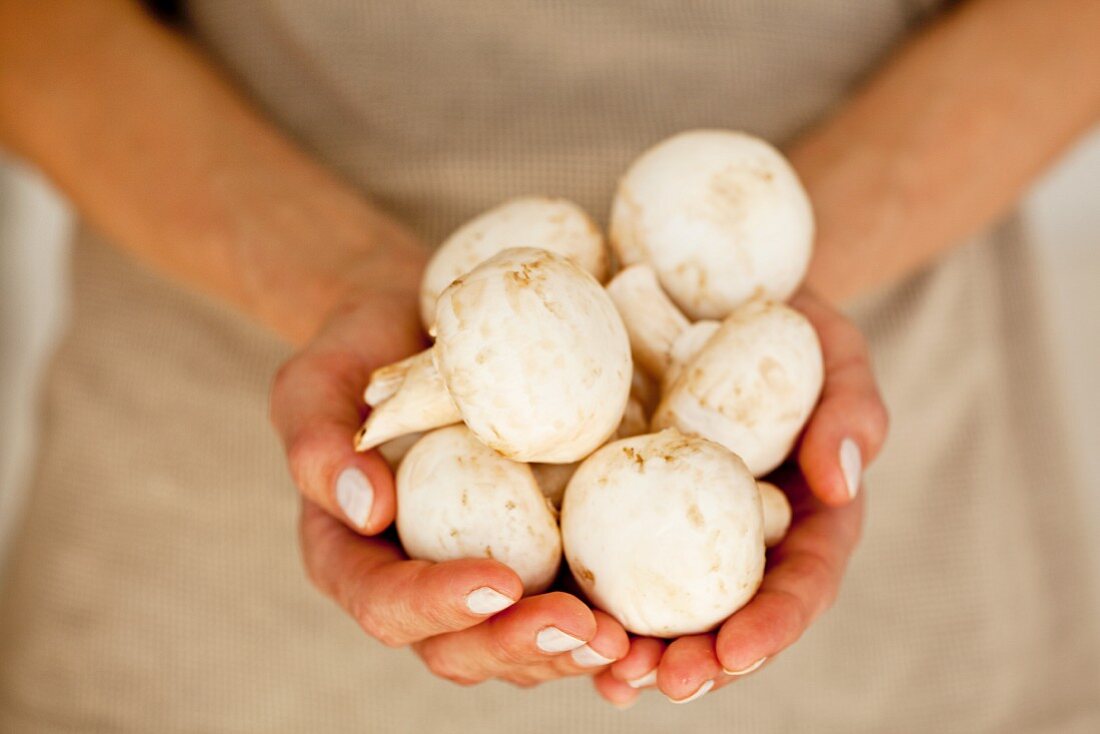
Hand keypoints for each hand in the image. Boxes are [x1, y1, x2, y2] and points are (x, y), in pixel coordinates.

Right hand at [269, 240, 628, 686]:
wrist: (421, 328)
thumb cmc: (360, 351)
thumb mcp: (316, 379)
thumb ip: (316, 440)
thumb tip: (364, 506)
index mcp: (356, 557)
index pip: (386, 604)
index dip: (438, 605)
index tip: (497, 583)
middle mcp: (421, 581)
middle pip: (461, 647)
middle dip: (522, 645)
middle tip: (582, 629)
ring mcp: (484, 572)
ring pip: (522, 643)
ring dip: (575, 650)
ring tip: (629, 641)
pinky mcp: (540, 551)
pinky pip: (571, 599)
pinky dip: (612, 618)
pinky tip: (655, 621)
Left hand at [592, 290, 886, 705]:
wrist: (711, 291)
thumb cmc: (788, 326)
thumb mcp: (836, 353)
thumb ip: (851, 410)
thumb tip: (837, 481)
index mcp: (798, 520)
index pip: (797, 585)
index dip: (772, 625)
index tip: (737, 650)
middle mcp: (734, 539)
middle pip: (723, 618)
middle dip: (698, 662)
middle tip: (662, 682)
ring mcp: (672, 526)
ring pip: (658, 605)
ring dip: (634, 648)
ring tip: (608, 674)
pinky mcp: (614, 502)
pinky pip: (600, 553)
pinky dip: (581, 591)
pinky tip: (549, 616)